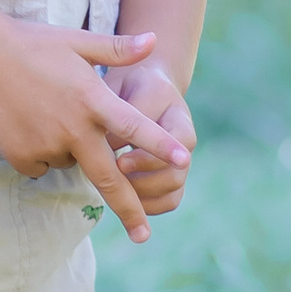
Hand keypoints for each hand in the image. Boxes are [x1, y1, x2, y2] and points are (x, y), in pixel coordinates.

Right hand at [0, 20, 179, 244]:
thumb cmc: (32, 44)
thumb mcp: (77, 41)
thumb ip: (118, 49)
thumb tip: (155, 41)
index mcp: (92, 100)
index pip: (134, 128)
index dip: (160, 145)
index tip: (184, 161)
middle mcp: (73, 128)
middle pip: (108, 178)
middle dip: (129, 209)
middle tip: (143, 236)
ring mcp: (46, 145)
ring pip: (70, 162)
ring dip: (69, 149)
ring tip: (47, 112)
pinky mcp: (21, 156)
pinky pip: (40, 165)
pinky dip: (39, 153)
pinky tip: (27, 124)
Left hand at [112, 60, 195, 218]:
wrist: (146, 87)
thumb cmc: (129, 86)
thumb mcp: (125, 85)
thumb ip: (120, 112)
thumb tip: (108, 146)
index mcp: (176, 114)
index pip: (173, 140)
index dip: (147, 158)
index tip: (121, 163)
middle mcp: (183, 140)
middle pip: (177, 171)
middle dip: (144, 180)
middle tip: (117, 178)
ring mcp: (181, 160)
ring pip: (173, 188)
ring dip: (144, 195)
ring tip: (118, 190)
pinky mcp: (173, 175)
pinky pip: (170, 200)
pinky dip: (149, 206)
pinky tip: (126, 200)